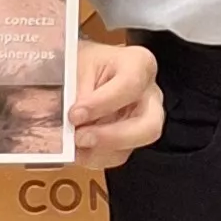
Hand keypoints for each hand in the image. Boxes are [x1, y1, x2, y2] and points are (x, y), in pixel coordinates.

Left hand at [69, 38, 162, 167]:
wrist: (82, 72)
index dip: (102, 103)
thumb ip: (76, 91)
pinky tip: (76, 147)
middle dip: (112, 137)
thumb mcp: (77, 66)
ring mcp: (142, 121)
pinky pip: (115, 156)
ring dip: (96, 150)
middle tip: (80, 138)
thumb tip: (71, 120)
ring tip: (71, 142)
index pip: (130, 85)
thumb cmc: (84, 63)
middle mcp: (149, 96)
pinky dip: (92, 156)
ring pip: (129, 147)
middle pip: (149, 127)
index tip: (74, 113)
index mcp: (139, 65)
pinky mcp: (129, 141)